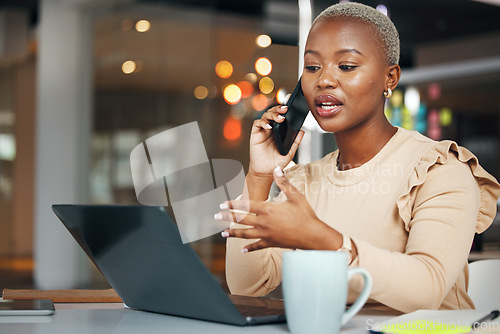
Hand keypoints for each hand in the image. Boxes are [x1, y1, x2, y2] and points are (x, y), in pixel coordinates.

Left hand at [216, 167, 340, 251]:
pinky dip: (249, 248)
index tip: (222, 203)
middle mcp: (263, 222)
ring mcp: (266, 234)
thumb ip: (283, 182)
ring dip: (233, 233)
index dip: (233, 204)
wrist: (313, 235)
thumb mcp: (295, 196)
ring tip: (223, 233)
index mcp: (267, 209)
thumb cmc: (305, 215)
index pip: (245, 205)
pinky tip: (242, 250)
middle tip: (216, 216)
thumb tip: (276, 169)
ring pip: (245, 234)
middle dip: (227, 217)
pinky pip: (257, 246)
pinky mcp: (271, 243)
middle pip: (241, 219)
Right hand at [249, 106, 303, 176]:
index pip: (280, 116)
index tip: (290, 105)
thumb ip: (295, 142)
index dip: (283, 110)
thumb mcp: (289, 152)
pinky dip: (263, 123)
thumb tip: (302, 131)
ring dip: (272, 115)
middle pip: (272, 113)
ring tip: (279, 119)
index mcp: (278, 131)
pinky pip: (257, 124)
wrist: (266, 172)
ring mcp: (262, 131)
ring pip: (265, 116)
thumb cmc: (276, 162)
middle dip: (278, 109)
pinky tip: (269, 126)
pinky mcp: (255, 134)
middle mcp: (270, 129)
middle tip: (285, 109)